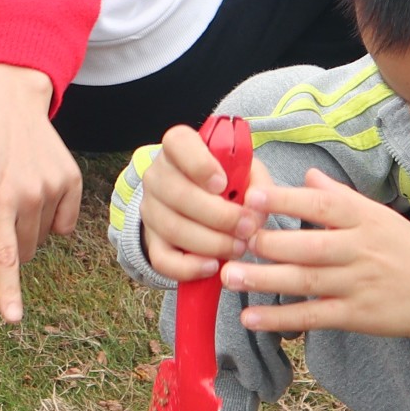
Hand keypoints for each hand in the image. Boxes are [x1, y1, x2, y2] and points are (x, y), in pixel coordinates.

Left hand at [0, 64, 79, 323]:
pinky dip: (54, 217)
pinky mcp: (72, 180)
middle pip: (26, 251)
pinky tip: (41, 189)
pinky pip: (66, 224)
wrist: (10, 103)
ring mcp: (53, 187)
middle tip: (3, 213)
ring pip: (45, 237)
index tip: (12, 317)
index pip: (4, 255)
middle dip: (14, 245)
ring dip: (32, 226)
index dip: (8, 290)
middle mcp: (28, 195)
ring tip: (20, 188)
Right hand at [137, 122, 260, 281]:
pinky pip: (162, 259)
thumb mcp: (246, 172)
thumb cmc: (227, 183)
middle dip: (220, 216)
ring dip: (212, 243)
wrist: (201, 206)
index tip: (223, 184)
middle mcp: (157, 175)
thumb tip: (256, 204)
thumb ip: (258, 183)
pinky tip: (213, 266)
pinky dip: (190, 267)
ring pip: (173, 228)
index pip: (177, 143)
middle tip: (248, 228)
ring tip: (238, 247)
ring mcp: (151, 209)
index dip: (200, 164)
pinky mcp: (151, 241)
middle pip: (178, 194)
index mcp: (178, 148)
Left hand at [219, 168, 409, 410]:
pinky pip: (313, 317)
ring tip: (228, 276)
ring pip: (305, 281)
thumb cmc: (407, 250)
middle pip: (309, 245)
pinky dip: (281, 319)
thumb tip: (305, 175)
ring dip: (263, 280)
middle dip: (267, 242)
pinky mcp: (356, 317)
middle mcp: (361, 249)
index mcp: (365, 218)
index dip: (286, 199)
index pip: (322, 204)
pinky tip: (250, 318)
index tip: (251, 196)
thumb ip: (339, 196)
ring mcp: (359, 285)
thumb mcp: (379, 215)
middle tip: (230, 239)